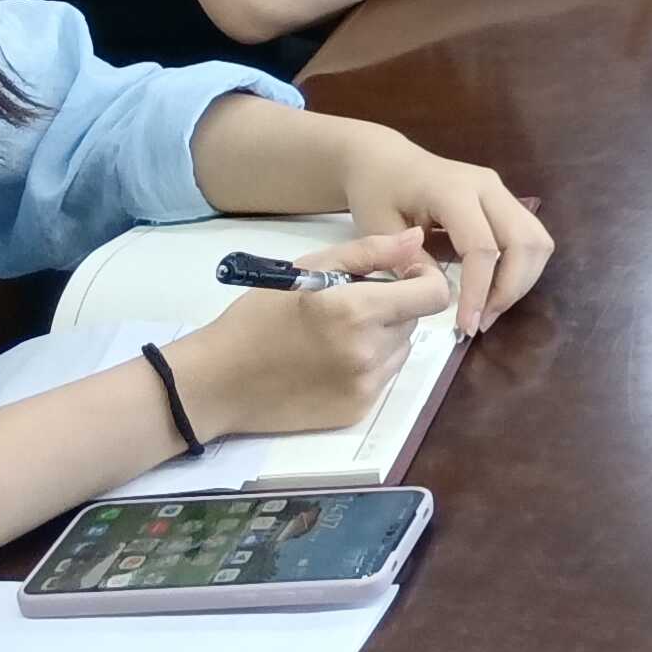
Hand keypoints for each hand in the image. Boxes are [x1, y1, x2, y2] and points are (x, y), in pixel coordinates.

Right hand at [168, 230, 451, 436]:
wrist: (217, 382)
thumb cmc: (258, 317)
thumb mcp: (308, 268)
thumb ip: (370, 252)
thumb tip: (417, 240)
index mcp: (359, 311)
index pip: (434, 295)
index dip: (425, 279)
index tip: (401, 274)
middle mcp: (370, 352)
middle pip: (415, 321)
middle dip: (394, 307)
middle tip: (350, 304)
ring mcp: (366, 386)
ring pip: (401, 350)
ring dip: (383, 337)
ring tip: (336, 334)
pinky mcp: (357, 411)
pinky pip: (383, 378)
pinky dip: (368, 365)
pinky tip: (329, 361)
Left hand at [330, 128, 553, 333]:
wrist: (384, 161)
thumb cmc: (376, 193)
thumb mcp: (377, 229)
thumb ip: (408, 260)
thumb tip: (440, 291)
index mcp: (453, 190)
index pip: (482, 247)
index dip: (479, 291)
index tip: (466, 326)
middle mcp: (487, 186)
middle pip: (524, 242)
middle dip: (509, 290)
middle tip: (481, 322)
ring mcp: (501, 190)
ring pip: (537, 240)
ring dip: (521, 281)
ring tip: (490, 309)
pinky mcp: (505, 200)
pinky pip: (530, 237)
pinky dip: (521, 269)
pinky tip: (495, 289)